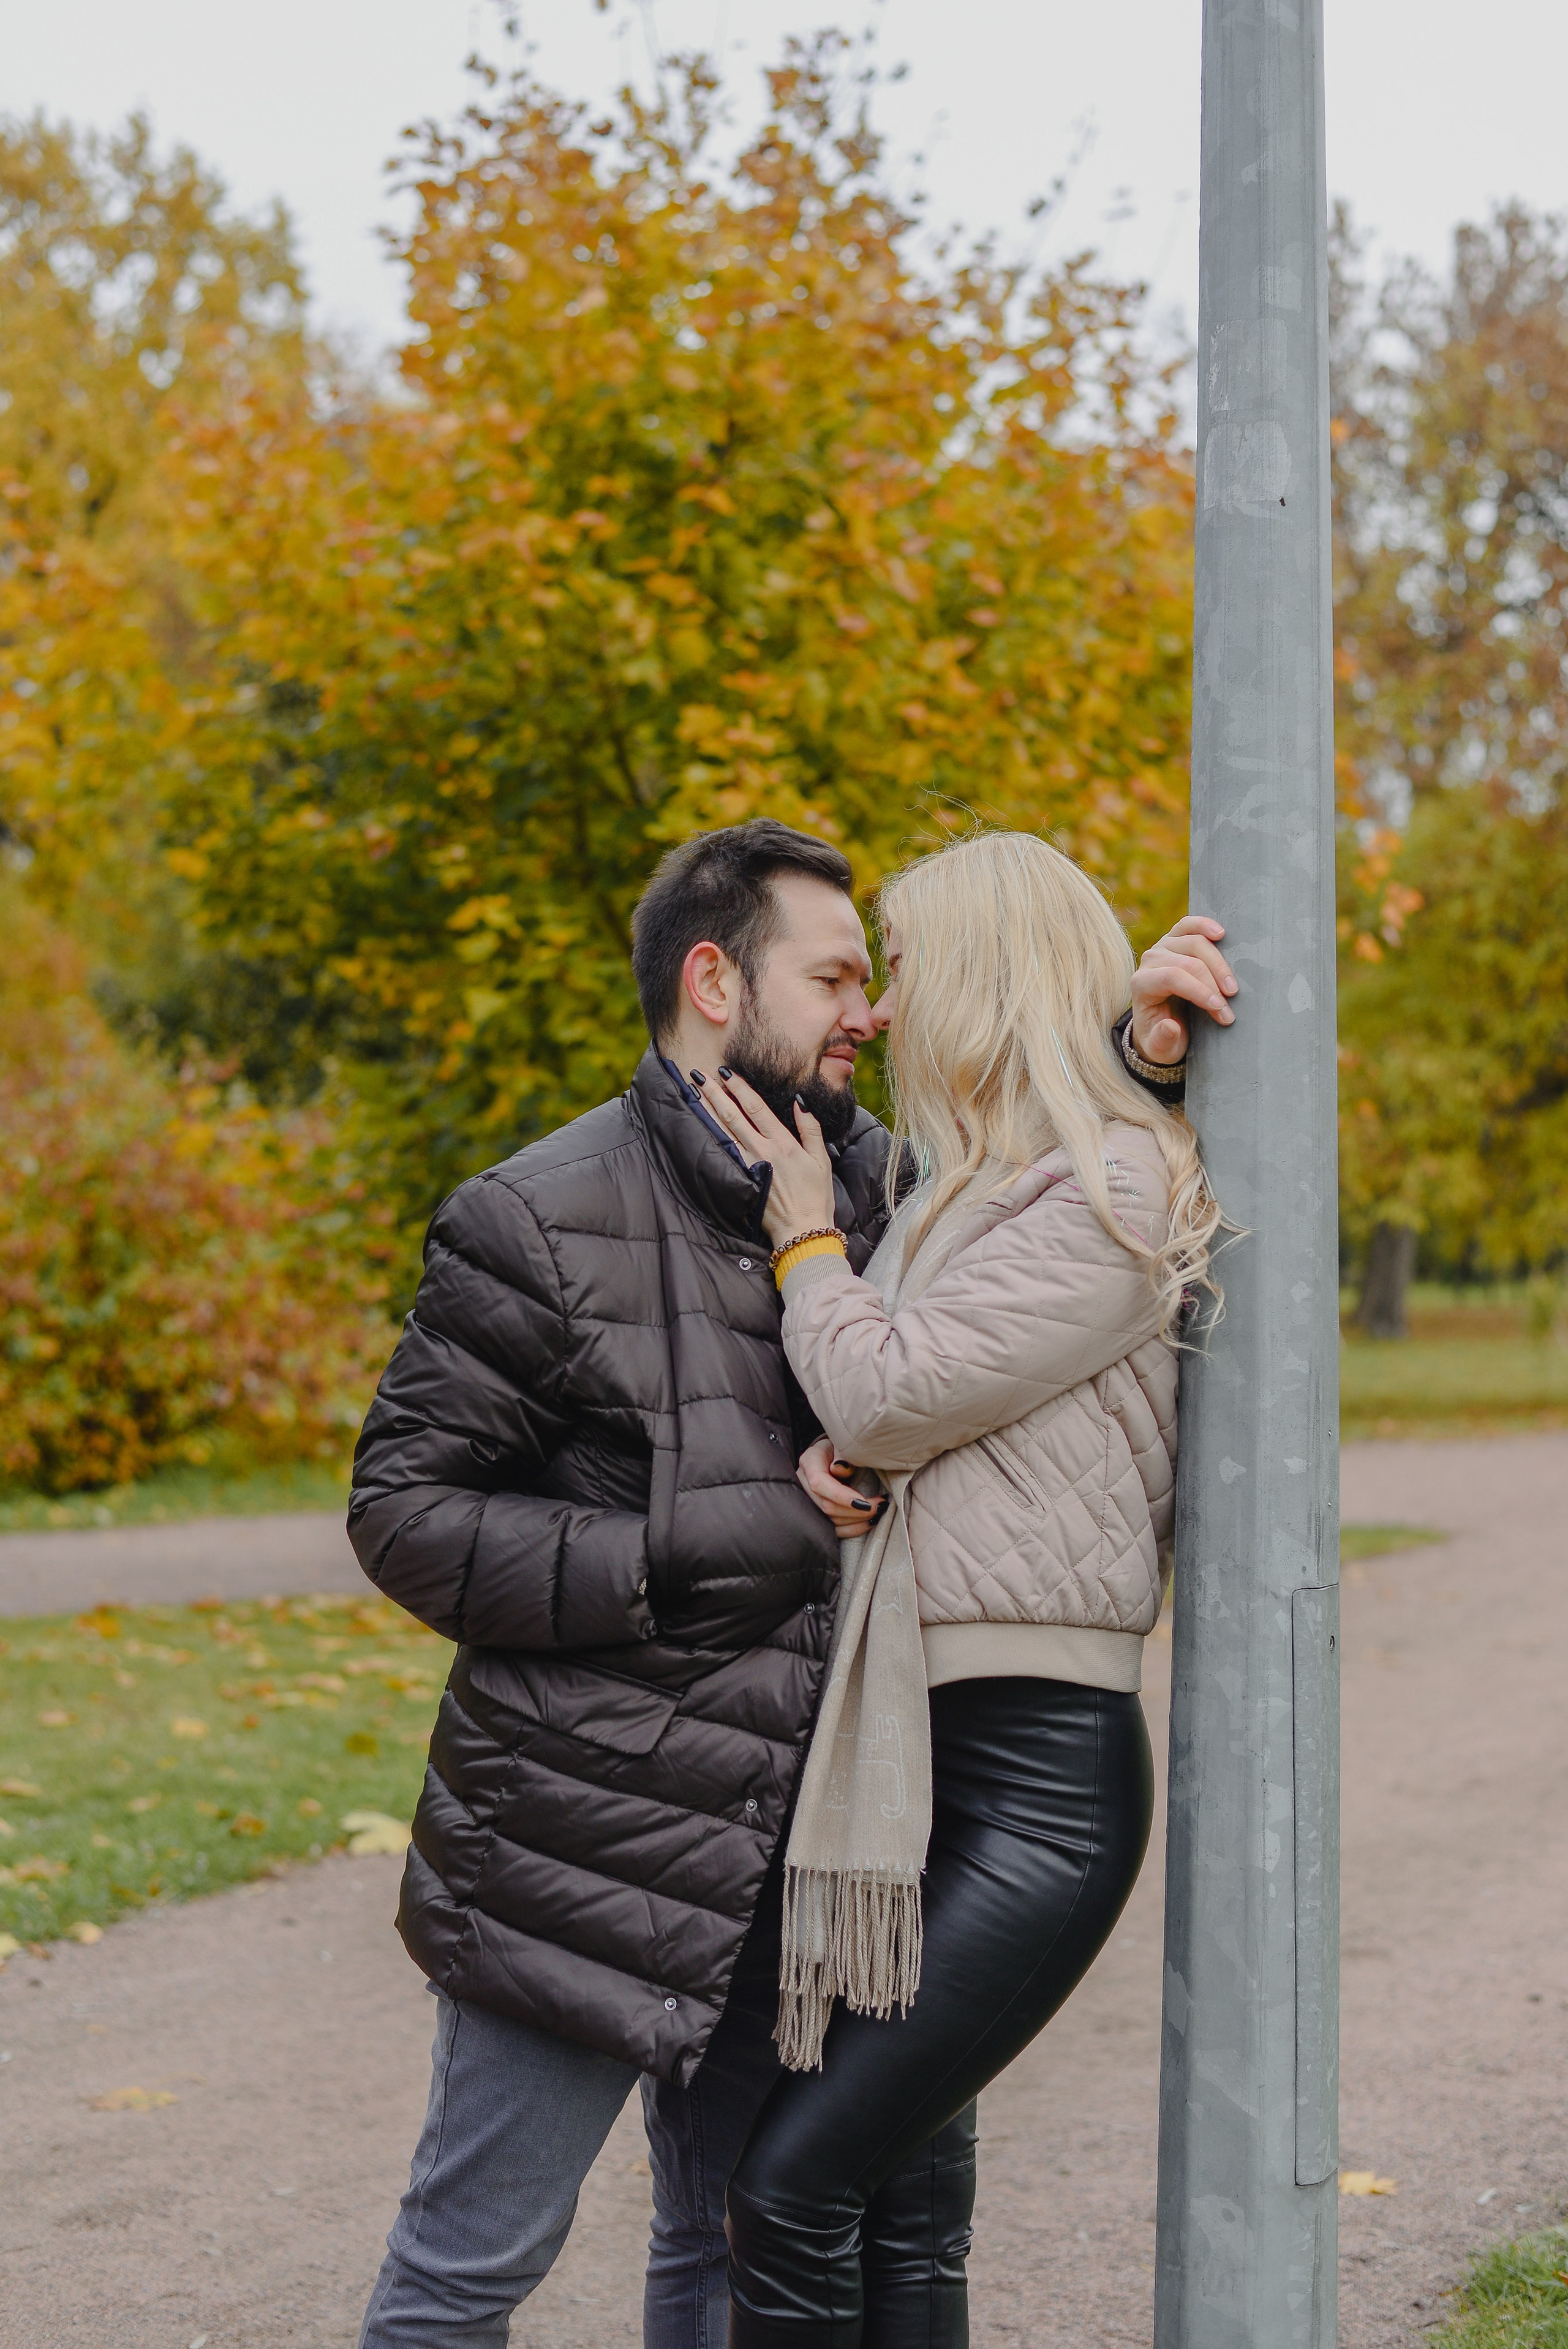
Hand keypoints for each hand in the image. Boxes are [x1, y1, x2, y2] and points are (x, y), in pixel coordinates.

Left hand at [690, 1064, 837, 1249]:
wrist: (802, 1230)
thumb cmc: (815, 1196)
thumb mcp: (821, 1160)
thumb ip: (810, 1129)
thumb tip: (800, 1103)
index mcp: (782, 1143)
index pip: (756, 1107)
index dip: (739, 1087)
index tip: (726, 1072)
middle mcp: (762, 1151)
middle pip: (733, 1115)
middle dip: (715, 1093)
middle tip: (698, 1075)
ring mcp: (748, 1165)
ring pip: (723, 1132)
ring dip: (708, 1111)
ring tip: (694, 1094)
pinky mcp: (741, 1180)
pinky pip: (723, 1153)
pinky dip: (711, 1136)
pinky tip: (701, 1125)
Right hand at [797, 1437, 885, 1535]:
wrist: (833, 1452)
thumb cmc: (840, 1447)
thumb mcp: (841, 1442)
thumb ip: (842, 1453)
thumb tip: (840, 1467)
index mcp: (809, 1462)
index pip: (820, 1483)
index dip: (843, 1497)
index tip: (867, 1503)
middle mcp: (804, 1482)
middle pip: (826, 1505)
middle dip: (856, 1510)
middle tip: (880, 1505)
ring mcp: (808, 1499)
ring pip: (830, 1520)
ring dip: (857, 1520)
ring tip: (878, 1512)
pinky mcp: (817, 1512)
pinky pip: (833, 1528)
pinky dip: (853, 1528)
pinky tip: (869, 1522)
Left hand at [1129, 914, 1236, 1063]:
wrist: (1160, 1023)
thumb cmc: (1162, 1036)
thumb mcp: (1160, 1048)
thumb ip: (1162, 1040)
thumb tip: (1170, 1027)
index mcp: (1141, 984)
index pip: (1172, 978)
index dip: (1199, 991)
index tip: (1220, 1009)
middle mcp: (1149, 961)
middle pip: (1188, 962)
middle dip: (1213, 986)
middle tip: (1229, 1009)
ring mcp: (1162, 946)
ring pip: (1195, 943)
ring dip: (1219, 965)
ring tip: (1232, 988)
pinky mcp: (1175, 939)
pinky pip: (1189, 925)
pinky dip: (1205, 925)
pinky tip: (1222, 933)